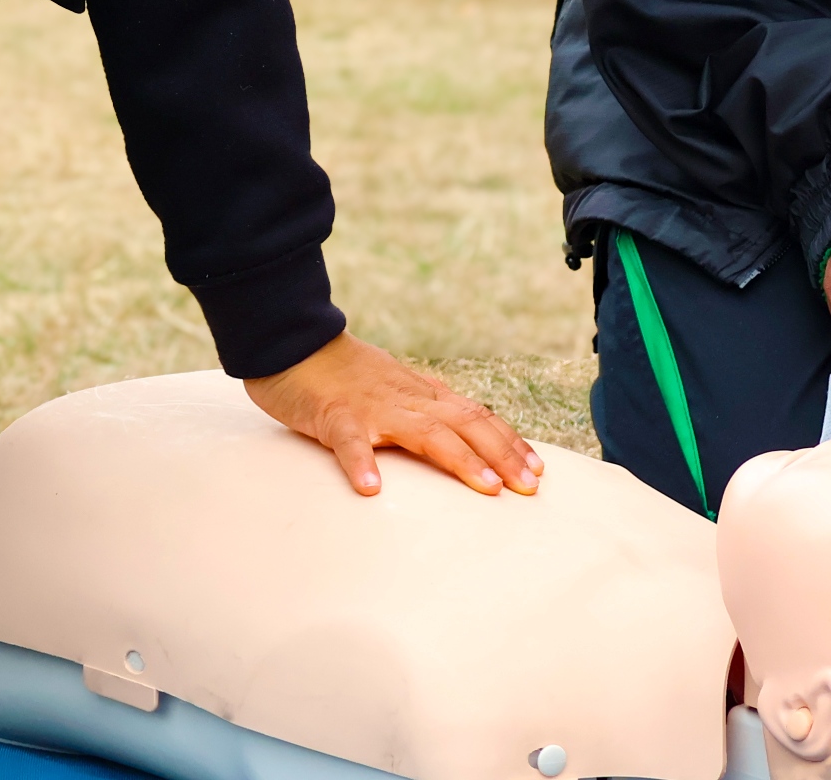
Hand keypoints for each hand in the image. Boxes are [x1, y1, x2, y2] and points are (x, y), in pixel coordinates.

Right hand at [245, 332, 541, 498]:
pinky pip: (349, 441)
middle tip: (529, 487)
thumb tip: (459, 437)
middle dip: (503, 455)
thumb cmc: (343, 375)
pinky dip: (361, 463)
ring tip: (487, 487)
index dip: (509, 442)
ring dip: (460, 459)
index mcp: (422, 395)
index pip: (477, 416)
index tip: (537, 471)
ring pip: (425, 432)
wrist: (293, 342)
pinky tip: (371, 488)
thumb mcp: (394, 391)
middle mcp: (408, 399)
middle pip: (466, 424)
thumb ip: (423, 412)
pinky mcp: (334, 416)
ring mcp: (373, 407)